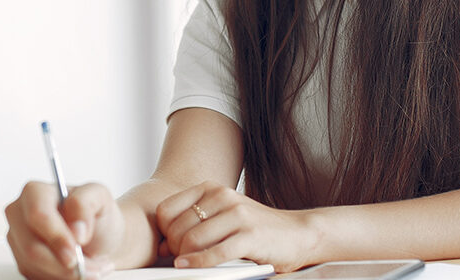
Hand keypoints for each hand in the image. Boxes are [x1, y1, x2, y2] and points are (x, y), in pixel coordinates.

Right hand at [5, 181, 122, 279]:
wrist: (100, 238)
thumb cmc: (97, 215)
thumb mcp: (100, 197)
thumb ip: (85, 204)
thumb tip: (76, 229)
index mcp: (34, 192)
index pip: (38, 215)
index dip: (56, 237)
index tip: (75, 253)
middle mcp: (19, 215)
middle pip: (32, 248)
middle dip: (63, 264)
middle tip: (90, 268)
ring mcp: (18, 240)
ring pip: (34, 267)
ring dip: (66, 273)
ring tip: (90, 266)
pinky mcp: (22, 262)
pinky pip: (36, 277)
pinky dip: (61, 278)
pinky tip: (75, 270)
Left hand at [156, 181, 314, 272]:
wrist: (297, 234)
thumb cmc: (254, 230)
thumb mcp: (221, 218)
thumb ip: (193, 226)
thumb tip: (162, 247)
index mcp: (211, 189)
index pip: (166, 210)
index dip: (164, 233)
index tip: (170, 246)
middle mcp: (222, 196)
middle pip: (178, 229)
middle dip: (174, 250)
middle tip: (181, 261)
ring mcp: (237, 214)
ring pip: (192, 240)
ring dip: (186, 259)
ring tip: (190, 266)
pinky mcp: (250, 236)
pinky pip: (214, 253)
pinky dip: (199, 264)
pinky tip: (191, 269)